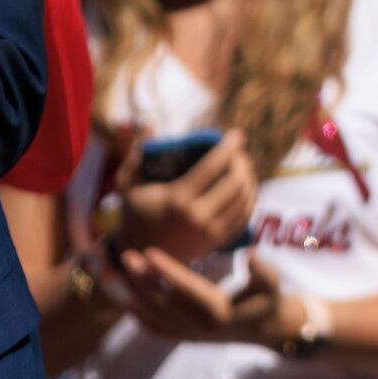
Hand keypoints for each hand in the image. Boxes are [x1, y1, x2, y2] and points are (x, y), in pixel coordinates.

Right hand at [113, 129, 259, 263]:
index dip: (228, 148)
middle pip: (236, 182)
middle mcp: (198, 216)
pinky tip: (245, 187)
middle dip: (242, 162)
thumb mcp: (128, 184)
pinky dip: (250, 198)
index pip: (212, 167)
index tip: (237, 134)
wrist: (142, 254)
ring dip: (249, 178)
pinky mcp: (219, 240)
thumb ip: (136, 153)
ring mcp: (211, 231)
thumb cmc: (135, 214)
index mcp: (177, 199)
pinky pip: (245, 215)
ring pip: (245, 198)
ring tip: (242, 167)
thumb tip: (148, 124)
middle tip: (238, 153)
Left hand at [118, 247, 300, 347]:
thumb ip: (262, 271)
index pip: (186, 288)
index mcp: (219, 312)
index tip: (148, 252)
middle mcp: (199, 327)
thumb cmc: (270, 301)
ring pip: (153, 316)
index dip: (166, 270)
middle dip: (141, 280)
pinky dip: (138, 314)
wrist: (270, 331)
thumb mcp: (273, 284)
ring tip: (118, 274)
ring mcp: (190, 335)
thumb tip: (250, 254)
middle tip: (125, 257)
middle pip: (162, 302)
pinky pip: (155, 328)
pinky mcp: (185, 339)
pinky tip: (127, 298)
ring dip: (133, 295)